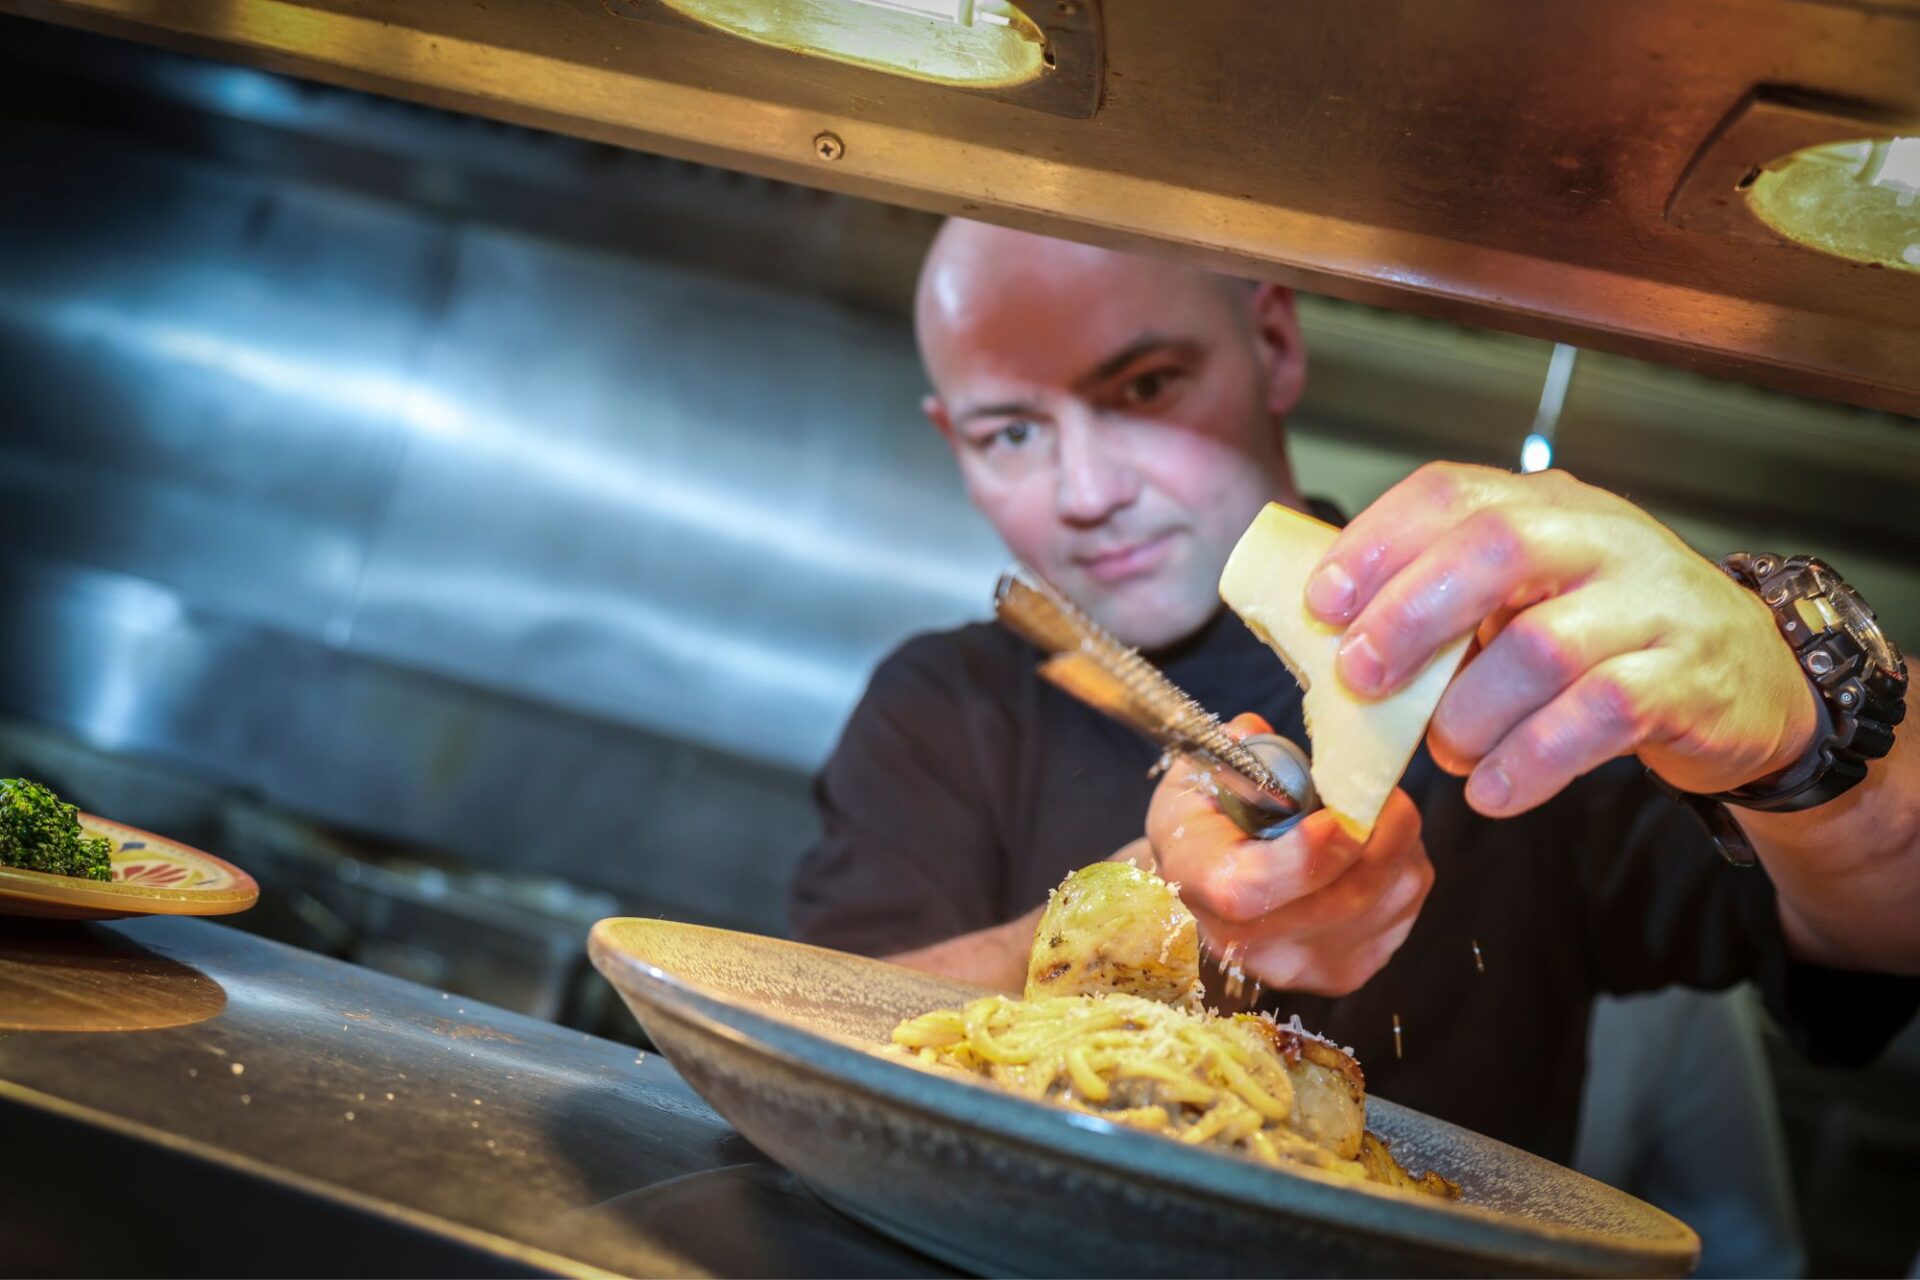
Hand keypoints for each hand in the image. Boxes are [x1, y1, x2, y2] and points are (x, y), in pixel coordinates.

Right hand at [1146, 714, 1433, 994]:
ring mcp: (1303, 966)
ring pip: (1387, 899)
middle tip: (1378, 781)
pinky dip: (1402, 867)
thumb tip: (1261, 735)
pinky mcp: (1346, 971)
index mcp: (1200, 885)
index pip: (1253, 890)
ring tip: (1371, 808)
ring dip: (1396, 843)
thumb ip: (1232, 754)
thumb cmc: (1201, 821)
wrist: (1202, 881)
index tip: (1339, 813)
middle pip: (1342, 898)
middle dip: (1379, 829)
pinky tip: (1373, 845)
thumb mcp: (1197, 773)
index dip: (1305, 856)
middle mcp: (1251, 944)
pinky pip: (1402, 910)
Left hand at [1305, 462, 1819, 814]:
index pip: (1450, 492)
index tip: (1321, 602)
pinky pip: (1597, 717)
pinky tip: (1492, 789)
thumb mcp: (1526, 599)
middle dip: (1411, 615)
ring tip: (1445, 753)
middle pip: (1497, 549)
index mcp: (1545, 506)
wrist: (1751, 682)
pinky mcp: (1688, 680)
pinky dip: (1528, 761)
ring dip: (1469, 713)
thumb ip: (1444, 606)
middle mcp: (1602, 539)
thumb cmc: (1606, 639)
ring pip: (1542, 647)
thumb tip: (1330, 645)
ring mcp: (1653, 605)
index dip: (1376, 542)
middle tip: (1360, 678)